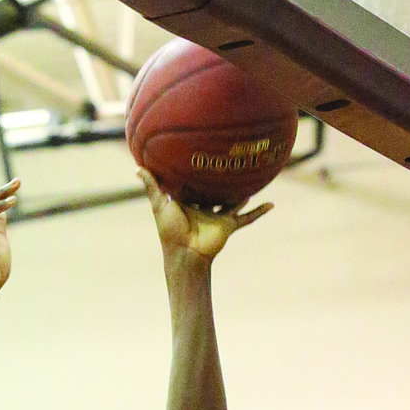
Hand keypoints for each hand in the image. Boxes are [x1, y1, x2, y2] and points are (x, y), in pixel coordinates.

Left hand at [137, 168, 271, 263]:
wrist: (184, 253)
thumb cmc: (170, 230)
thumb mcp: (159, 204)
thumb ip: (152, 186)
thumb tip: (137, 168)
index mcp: (189, 203)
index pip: (195, 185)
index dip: (198, 173)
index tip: (203, 156)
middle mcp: (205, 208)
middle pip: (216, 192)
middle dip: (223, 181)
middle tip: (232, 162)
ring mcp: (218, 217)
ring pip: (235, 202)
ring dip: (244, 193)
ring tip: (254, 179)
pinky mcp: (229, 226)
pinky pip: (247, 218)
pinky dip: (259, 212)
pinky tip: (271, 205)